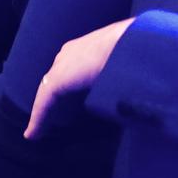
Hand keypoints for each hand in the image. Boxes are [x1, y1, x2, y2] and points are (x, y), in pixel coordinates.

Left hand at [25, 18, 132, 138]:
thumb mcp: (133, 56)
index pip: (74, 64)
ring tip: (42, 127)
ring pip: (49, 91)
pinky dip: (39, 119)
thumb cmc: (140, 48)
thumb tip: (143, 79)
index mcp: (90, 43)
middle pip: (57, 76)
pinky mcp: (56, 81)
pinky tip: (34, 134)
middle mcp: (72, 51)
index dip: (72, 81)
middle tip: (57, 115)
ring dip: (46, 109)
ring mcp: (62, 65)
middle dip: (55, 95)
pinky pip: (43, 104)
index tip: (74, 98)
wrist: (131, 43)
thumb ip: (129, 66)